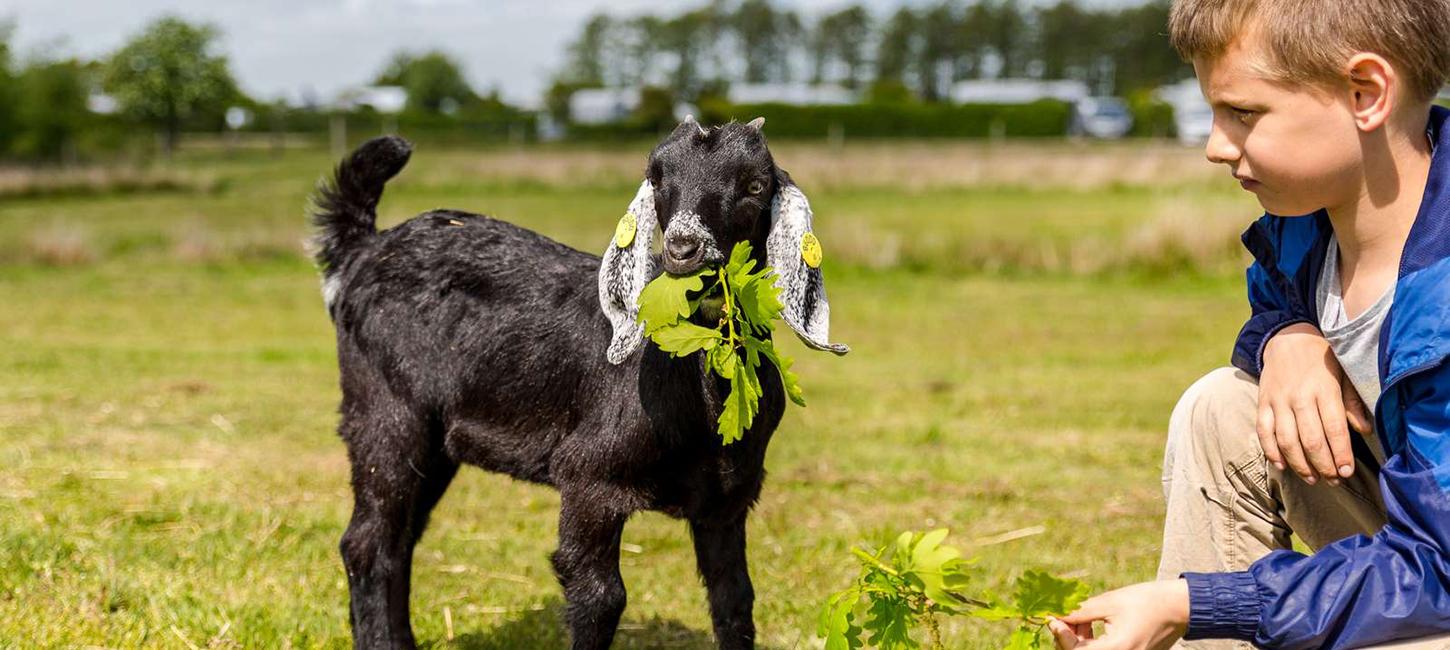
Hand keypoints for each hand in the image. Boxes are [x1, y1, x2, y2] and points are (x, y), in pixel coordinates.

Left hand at [1048, 579, 1188, 649]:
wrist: (1179, 608)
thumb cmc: (1147, 601)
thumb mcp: (1109, 603)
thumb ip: (1079, 611)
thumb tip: (1055, 614)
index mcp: (1117, 649)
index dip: (1060, 634)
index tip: (1052, 617)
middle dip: (1067, 637)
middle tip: (1062, 616)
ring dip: (1079, 638)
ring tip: (1081, 616)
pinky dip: (1092, 641)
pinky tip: (1091, 622)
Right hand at [1258, 323, 1372, 485]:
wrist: (1288, 338)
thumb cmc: (1323, 360)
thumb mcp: (1344, 375)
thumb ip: (1352, 403)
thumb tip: (1364, 430)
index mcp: (1324, 390)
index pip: (1334, 429)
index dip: (1340, 454)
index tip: (1347, 471)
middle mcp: (1300, 397)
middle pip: (1310, 440)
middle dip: (1323, 466)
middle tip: (1333, 480)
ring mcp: (1278, 401)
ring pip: (1286, 441)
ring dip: (1300, 464)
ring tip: (1312, 479)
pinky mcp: (1262, 402)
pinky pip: (1263, 432)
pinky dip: (1271, 451)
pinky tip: (1283, 465)